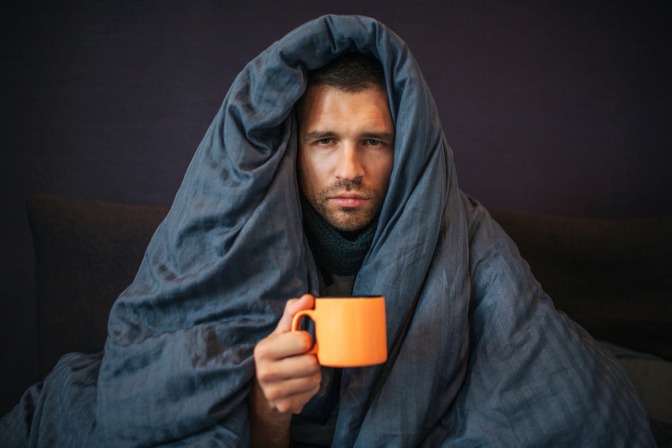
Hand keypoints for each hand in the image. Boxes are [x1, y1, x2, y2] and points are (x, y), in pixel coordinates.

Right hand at [253, 294, 320, 413]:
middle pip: (311, 364)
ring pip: (314, 379)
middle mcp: (264, 372)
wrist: (266, 388)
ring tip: (303, 371)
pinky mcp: (284, 406)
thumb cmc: (279, 353)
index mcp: (263, 350)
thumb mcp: (282, 331)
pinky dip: (311, 388)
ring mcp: (273, 393)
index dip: (307, 340)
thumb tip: (307, 298)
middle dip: (313, 360)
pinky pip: (312, 393)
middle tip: (305, 358)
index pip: (303, 341)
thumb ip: (294, 312)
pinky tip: (301, 383)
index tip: (301, 343)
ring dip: (314, 374)